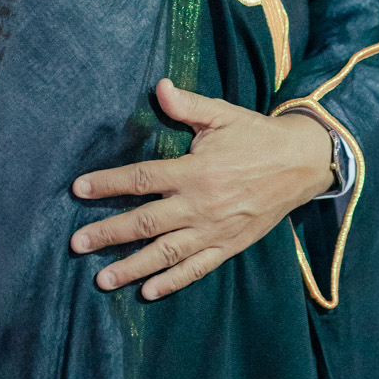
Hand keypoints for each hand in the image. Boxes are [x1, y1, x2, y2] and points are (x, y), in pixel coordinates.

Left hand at [70, 78, 335, 299]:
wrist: (302, 163)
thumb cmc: (258, 136)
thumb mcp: (223, 114)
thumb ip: (188, 105)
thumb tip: (159, 86)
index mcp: (194, 171)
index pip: (141, 179)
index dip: (107, 184)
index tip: (79, 190)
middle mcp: (200, 205)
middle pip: (144, 223)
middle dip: (107, 234)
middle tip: (76, 244)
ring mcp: (214, 229)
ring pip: (165, 253)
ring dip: (131, 267)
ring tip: (102, 279)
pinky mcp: (228, 245)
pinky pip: (196, 268)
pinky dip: (172, 281)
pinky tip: (148, 291)